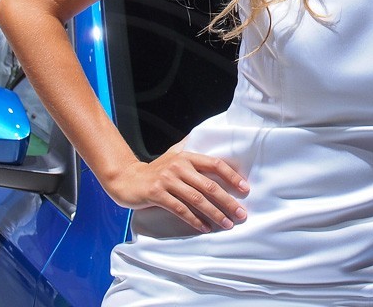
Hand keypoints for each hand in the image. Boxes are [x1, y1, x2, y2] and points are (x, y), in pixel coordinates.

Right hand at [105, 143, 249, 232]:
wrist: (127, 179)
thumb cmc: (155, 170)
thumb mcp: (173, 156)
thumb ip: (191, 152)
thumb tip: (213, 144)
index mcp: (187, 156)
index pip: (215, 164)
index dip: (232, 176)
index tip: (245, 189)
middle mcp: (179, 166)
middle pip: (209, 185)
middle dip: (228, 201)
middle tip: (241, 213)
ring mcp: (167, 180)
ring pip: (197, 199)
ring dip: (215, 213)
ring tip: (227, 223)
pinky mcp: (157, 194)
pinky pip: (181, 209)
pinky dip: (195, 220)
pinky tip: (205, 227)